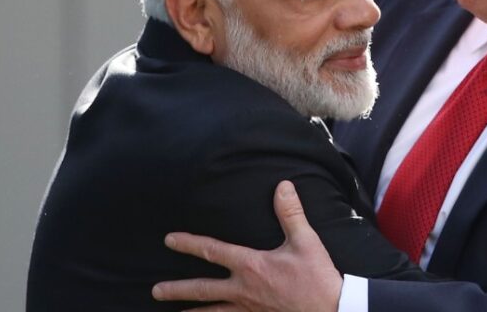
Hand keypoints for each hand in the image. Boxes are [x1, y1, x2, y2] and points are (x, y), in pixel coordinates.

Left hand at [152, 180, 342, 311]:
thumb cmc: (317, 277)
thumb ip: (290, 213)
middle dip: (177, 289)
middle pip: (203, 289)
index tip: (169, 240)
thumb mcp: (306, 241)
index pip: (213, 251)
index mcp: (252, 266)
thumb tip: (282, 186)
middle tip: (155, 290)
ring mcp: (249, 309)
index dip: (189, 244)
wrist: (331, 310)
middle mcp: (244, 290)